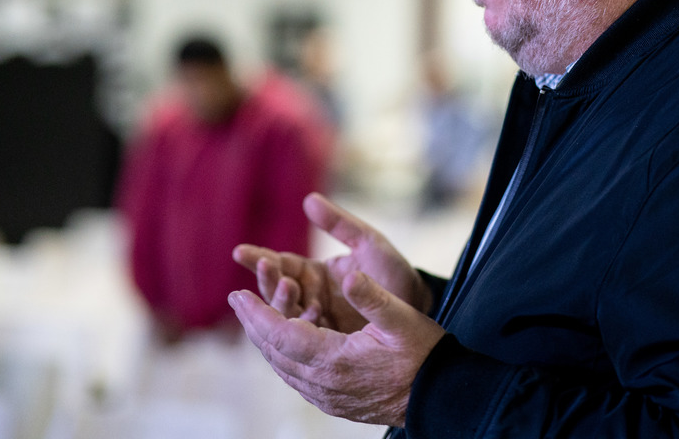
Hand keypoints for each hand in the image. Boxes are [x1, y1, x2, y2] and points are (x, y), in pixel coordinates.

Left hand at [229, 270, 444, 426]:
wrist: (440, 396)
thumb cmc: (425, 354)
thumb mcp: (402, 319)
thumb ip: (372, 297)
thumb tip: (348, 276)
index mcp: (335, 360)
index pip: (280, 335)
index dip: (256, 314)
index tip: (237, 294)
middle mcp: (324, 384)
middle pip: (274, 353)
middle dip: (255, 324)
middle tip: (241, 300)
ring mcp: (328, 397)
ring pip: (283, 367)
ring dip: (268, 340)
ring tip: (260, 315)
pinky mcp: (335, 402)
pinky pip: (298, 378)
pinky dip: (285, 355)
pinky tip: (288, 341)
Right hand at [233, 192, 432, 331]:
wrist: (421, 308)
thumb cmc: (394, 272)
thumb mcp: (369, 242)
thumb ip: (340, 223)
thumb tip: (308, 199)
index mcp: (315, 273)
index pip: (281, 265)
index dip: (260, 259)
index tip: (240, 252)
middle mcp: (311, 297)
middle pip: (278, 291)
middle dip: (268, 280)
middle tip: (266, 268)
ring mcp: (319, 321)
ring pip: (288, 316)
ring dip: (282, 303)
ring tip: (288, 288)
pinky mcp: (330, 343)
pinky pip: (307, 337)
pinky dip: (300, 328)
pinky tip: (302, 320)